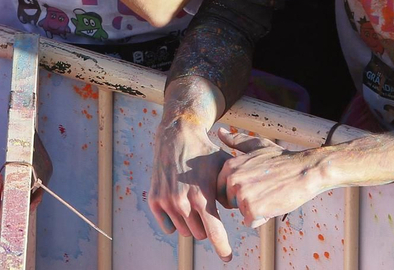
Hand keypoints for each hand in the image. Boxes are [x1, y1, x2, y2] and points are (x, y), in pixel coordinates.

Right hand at [148, 118, 235, 260]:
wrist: (177, 136)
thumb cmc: (205, 152)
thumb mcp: (224, 167)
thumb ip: (232, 191)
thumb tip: (239, 210)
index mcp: (202, 195)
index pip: (214, 232)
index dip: (223, 249)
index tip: (227, 258)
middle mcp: (183, 201)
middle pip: (199, 235)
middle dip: (206, 226)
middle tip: (206, 208)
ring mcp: (167, 201)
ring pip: (184, 232)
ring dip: (191, 223)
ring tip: (193, 203)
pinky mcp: (154, 200)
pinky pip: (168, 227)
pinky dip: (174, 221)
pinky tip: (178, 204)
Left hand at [216, 127, 329, 227]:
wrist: (305, 171)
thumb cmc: (283, 159)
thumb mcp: (258, 145)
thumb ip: (236, 140)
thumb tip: (219, 131)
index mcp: (230, 166)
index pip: (222, 189)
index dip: (238, 190)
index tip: (255, 182)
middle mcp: (232, 180)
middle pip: (230, 202)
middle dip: (245, 201)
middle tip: (264, 189)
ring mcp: (242, 194)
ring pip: (241, 212)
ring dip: (255, 210)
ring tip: (269, 195)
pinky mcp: (252, 209)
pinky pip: (251, 222)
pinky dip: (262, 218)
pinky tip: (273, 204)